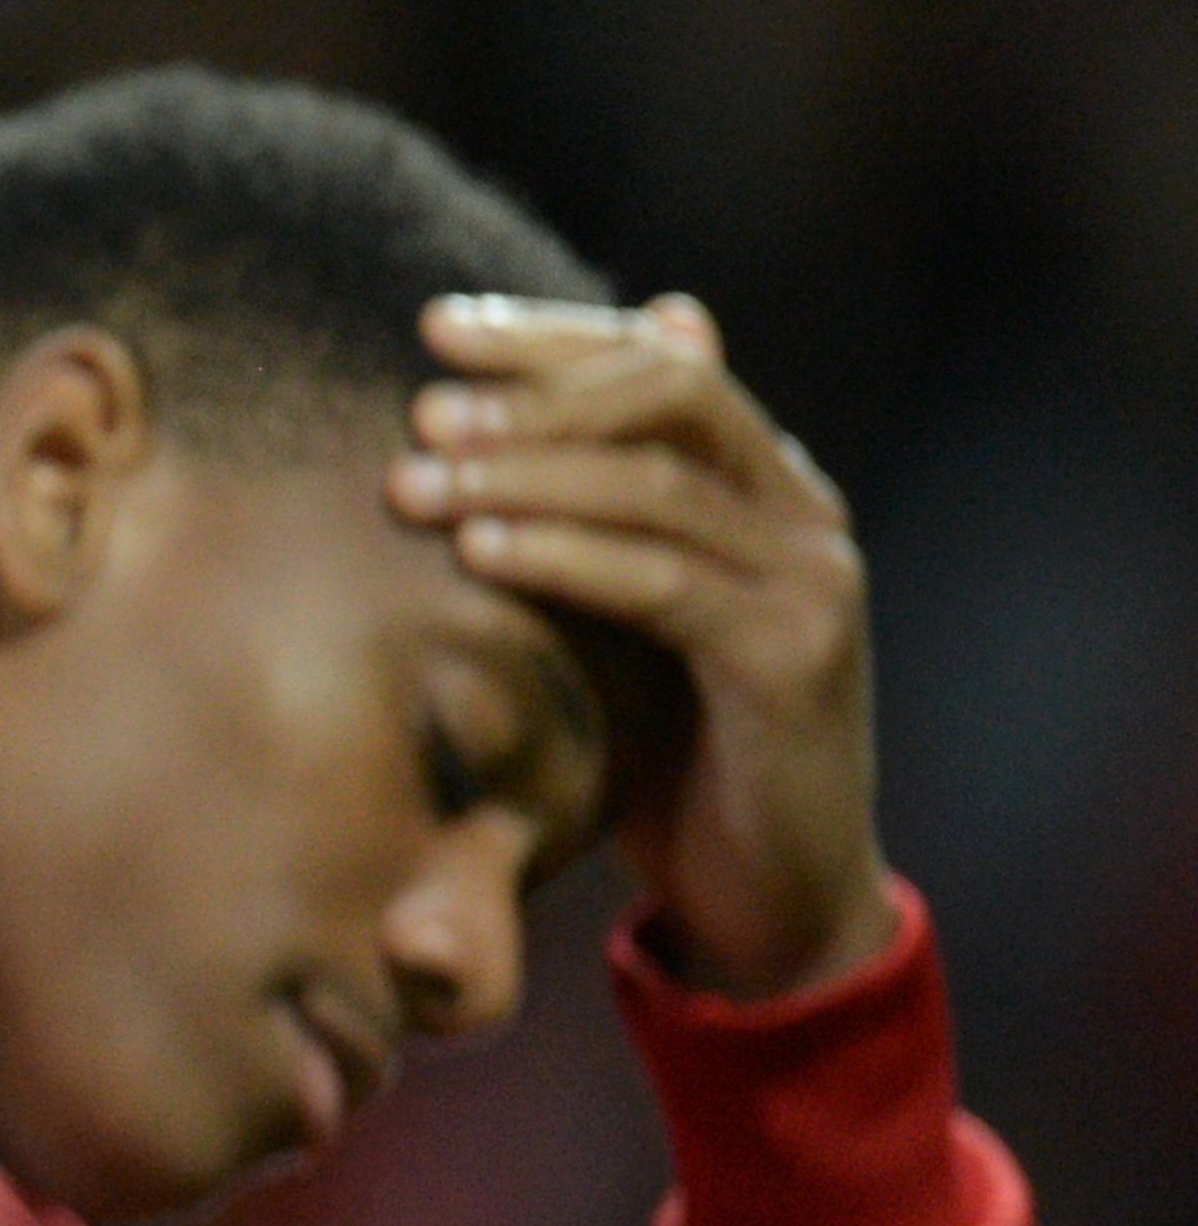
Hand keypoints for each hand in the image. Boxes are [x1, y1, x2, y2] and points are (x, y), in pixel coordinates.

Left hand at [387, 293, 893, 999]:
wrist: (771, 901)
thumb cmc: (670, 753)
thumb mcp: (612, 621)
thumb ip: (577, 523)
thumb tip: (498, 428)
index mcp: (762, 484)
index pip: (662, 358)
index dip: (551, 335)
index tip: (435, 324)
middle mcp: (802, 513)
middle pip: (668, 392)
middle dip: (534, 392)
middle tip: (421, 411)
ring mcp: (812, 583)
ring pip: (657, 484)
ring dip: (523, 472)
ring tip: (414, 481)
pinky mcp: (794, 661)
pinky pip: (665, 584)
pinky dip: (566, 556)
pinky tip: (479, 551)